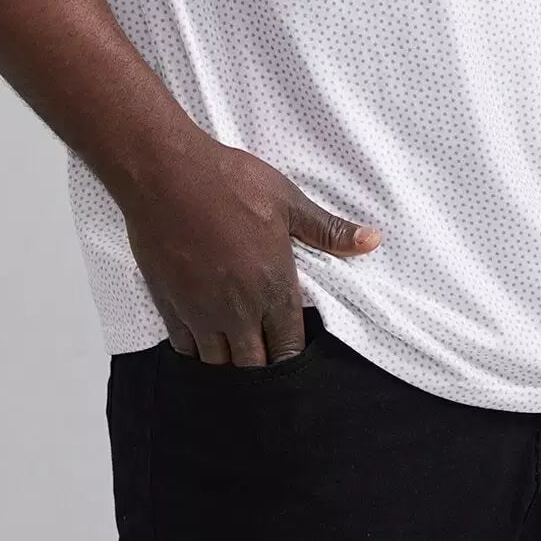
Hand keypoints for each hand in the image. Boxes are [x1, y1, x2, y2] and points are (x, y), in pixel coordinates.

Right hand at [121, 141, 381, 365]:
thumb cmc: (230, 182)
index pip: (289, 347)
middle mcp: (238, 310)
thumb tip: (373, 241)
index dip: (293, 354)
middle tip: (265, 349)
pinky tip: (204, 335)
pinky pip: (187, 349)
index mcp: (273, 287)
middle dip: (263, 363)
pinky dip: (198, 349)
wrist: (167, 175)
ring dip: (230, 360)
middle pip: (254, 366)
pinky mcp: (170, 306)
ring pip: (219, 363)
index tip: (292, 347)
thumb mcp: (287, 200)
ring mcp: (201, 312)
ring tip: (237, 345)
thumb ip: (328, 230)